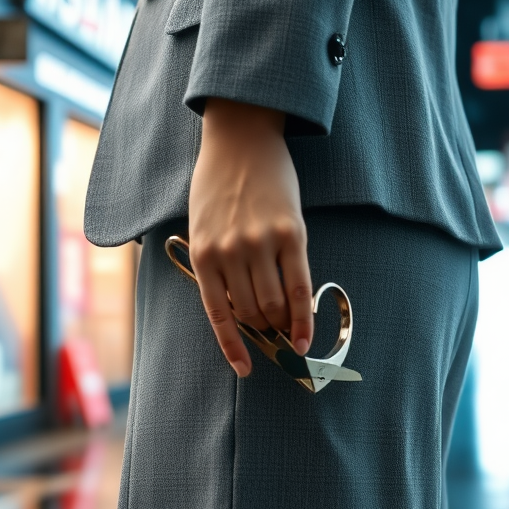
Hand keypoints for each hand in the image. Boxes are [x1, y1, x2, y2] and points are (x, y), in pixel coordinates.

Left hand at [188, 98, 313, 376]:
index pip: (218, 315)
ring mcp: (261, 244)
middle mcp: (230, 253)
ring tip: (289, 327)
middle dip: (263, 330)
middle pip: (250, 313)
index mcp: (203, 254)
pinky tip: (305, 338)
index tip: (245, 370)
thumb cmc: (220, 182)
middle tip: (274, 334)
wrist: (242, 138)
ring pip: (275, 306)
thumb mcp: (203, 225)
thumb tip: (241, 309)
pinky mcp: (292, 234)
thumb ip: (217, 264)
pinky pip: (300, 288)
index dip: (233, 348)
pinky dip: (303, 319)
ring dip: (282, 324)